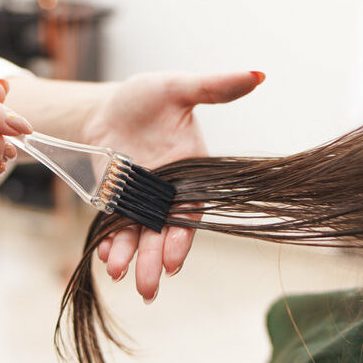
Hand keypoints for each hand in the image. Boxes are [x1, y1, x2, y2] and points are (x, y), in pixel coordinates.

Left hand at [83, 71, 263, 302]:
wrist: (110, 108)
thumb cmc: (148, 97)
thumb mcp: (178, 87)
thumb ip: (214, 87)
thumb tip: (258, 74)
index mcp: (190, 176)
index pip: (189, 212)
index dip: (181, 237)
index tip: (172, 261)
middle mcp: (167, 195)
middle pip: (162, 234)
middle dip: (154, 261)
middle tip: (147, 289)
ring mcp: (140, 202)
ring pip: (137, 237)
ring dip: (129, 258)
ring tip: (116, 275)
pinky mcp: (115, 205)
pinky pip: (115, 229)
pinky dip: (109, 244)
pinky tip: (105, 257)